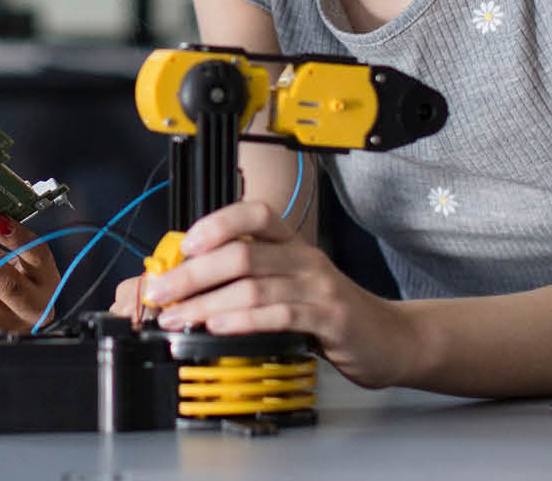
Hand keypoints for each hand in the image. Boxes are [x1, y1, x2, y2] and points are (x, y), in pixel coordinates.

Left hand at [132, 199, 411, 388]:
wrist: (389, 337)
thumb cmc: (333, 310)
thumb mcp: (291, 283)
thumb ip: (251, 277)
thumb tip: (191, 279)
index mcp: (293, 243)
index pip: (255, 214)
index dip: (217, 222)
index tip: (184, 243)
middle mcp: (304, 259)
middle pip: (241, 254)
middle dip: (192, 274)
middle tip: (161, 292)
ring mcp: (317, 288)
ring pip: (252, 287)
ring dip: (206, 304)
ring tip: (178, 317)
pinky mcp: (328, 319)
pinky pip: (279, 314)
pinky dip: (242, 321)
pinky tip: (219, 327)